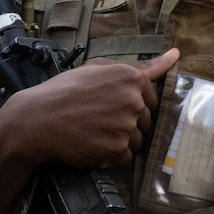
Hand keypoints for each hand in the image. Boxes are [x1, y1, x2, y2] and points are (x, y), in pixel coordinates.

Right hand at [0, 49, 178, 213]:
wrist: (37, 118)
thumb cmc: (66, 90)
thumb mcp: (100, 68)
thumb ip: (142, 66)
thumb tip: (175, 56)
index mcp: (132, 78)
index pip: (152, 99)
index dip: (132, 105)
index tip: (112, 105)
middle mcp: (134, 101)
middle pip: (146, 121)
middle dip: (127, 123)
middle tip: (99, 119)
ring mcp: (126, 127)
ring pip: (137, 141)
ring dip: (120, 140)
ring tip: (95, 131)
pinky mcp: (116, 149)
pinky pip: (125, 157)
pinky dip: (112, 156)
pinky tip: (93, 144)